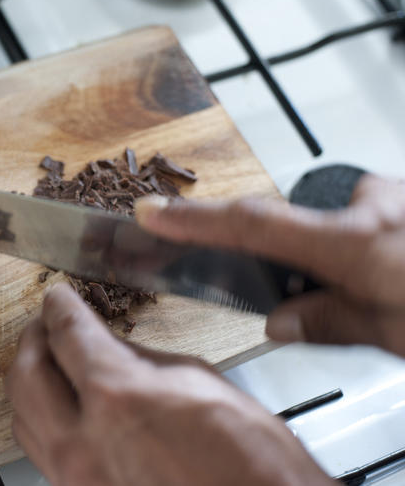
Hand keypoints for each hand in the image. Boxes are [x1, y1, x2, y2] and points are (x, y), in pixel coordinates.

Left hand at [5, 284, 332, 485]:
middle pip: (25, 373)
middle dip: (34, 338)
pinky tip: (61, 405)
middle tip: (47, 324)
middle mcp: (84, 441)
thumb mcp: (199, 384)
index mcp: (118, 397)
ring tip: (50, 361)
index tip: (57, 298)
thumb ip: (139, 359)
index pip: (66, 333)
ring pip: (22, 415)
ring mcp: (77, 476)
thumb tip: (108, 345)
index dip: (59, 307)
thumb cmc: (252, 464)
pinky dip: (41, 419)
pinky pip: (41, 450)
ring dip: (30, 380)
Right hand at [136, 175, 404, 355]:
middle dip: (304, 268)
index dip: (193, 219)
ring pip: (338, 224)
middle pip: (297, 228)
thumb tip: (283, 323)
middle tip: (342, 306)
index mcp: (356, 245)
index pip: (251, 225)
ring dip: (349, 260)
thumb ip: (336, 324)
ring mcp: (391, 194)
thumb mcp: (401, 335)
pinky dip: (374, 246)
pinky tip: (395, 274)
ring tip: (385, 298)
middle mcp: (370, 208)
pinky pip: (371, 214)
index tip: (150, 214)